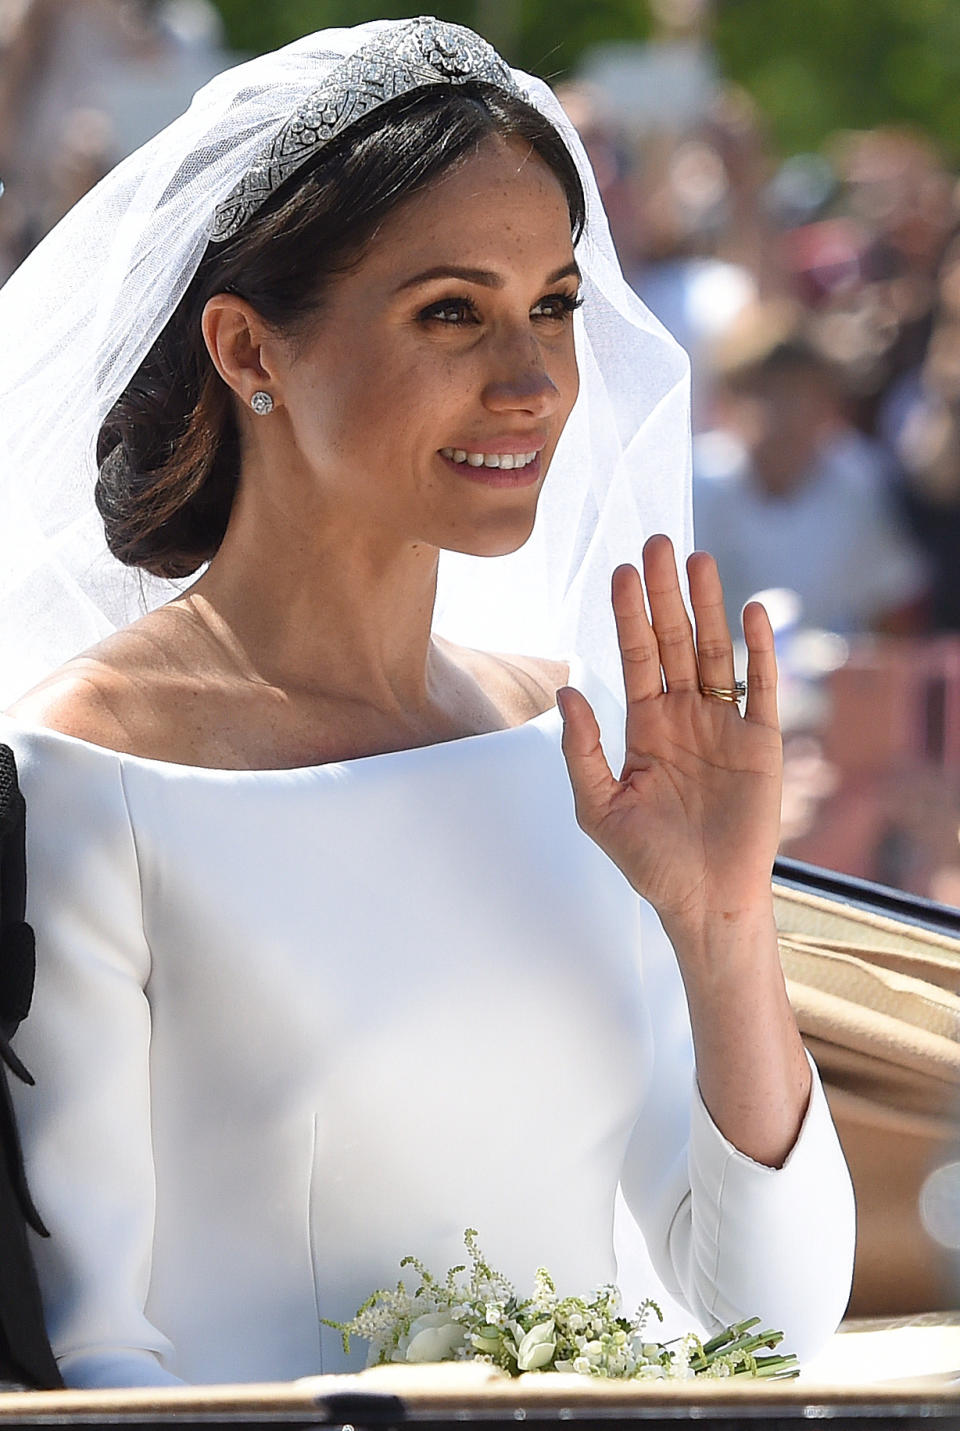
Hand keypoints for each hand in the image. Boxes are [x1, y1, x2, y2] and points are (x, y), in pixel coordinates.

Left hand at [558, 535, 781, 943]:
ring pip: (715, 651)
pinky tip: (752, 612)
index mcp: (645, 726)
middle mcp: (684, 715)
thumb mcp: (599, 807)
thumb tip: (567, 689)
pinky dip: (760, 649)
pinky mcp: (762, 742)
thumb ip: (582, 750)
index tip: (621, 570)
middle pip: (674, 640)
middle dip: (664, 593)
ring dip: (708, 606)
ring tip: (699, 559)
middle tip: (657, 542)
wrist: (704, 900)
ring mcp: (725, 724)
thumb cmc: (649, 861)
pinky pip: (762, 686)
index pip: (635, 656)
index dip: (628, 614)